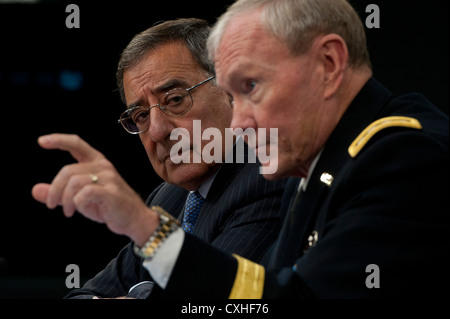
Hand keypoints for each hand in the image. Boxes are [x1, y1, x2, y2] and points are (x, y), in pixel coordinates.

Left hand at [31, 133, 157, 244]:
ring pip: (74, 182)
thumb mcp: (80, 198)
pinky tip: (78, 210)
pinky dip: (76, 203)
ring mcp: (109, 178)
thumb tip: (34, 190)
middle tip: (51, 205)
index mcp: (97, 162)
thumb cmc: (107, 206)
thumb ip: (60, 193)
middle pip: (67, 171)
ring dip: (64, 200)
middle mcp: (103, 166)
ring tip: (68, 211)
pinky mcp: (111, 192)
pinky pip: (84, 193)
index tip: (41, 142)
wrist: (134, 219)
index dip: (59, 140)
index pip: (77, 144)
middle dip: (54, 190)